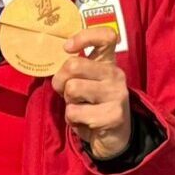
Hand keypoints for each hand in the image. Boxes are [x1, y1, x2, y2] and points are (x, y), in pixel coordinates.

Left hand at [51, 26, 130, 160]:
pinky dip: (72, 120)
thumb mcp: (86, 82)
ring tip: (79, 108)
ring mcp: (117, 95)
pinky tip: (84, 122)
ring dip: (68, 102)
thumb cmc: (92, 104)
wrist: (113, 138)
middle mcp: (116, 75)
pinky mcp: (113, 116)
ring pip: (72, 89)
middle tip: (66, 92)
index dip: (84, 37)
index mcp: (108, 63)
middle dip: (60, 80)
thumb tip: (57, 62)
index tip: (67, 48)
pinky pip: (75, 113)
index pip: (106, 37)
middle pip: (73, 65)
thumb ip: (75, 69)